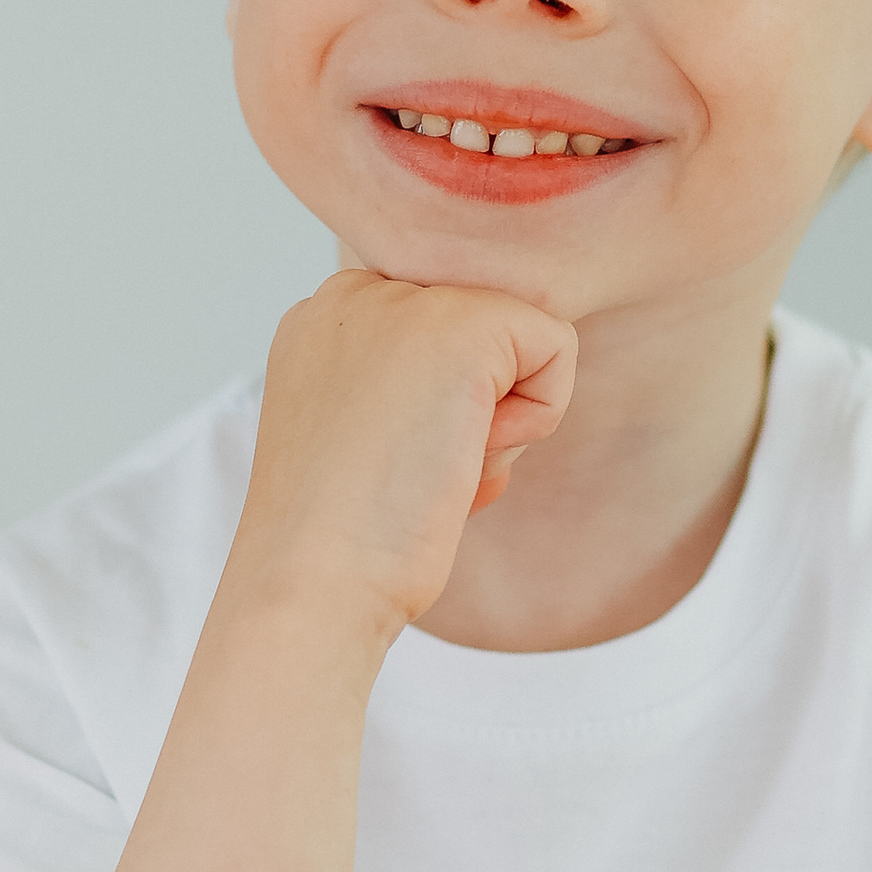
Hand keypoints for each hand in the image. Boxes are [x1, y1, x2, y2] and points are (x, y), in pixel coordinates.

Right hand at [231, 271, 576, 641]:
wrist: (314, 577)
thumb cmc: (340, 540)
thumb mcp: (360, 438)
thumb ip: (408, 393)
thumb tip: (487, 397)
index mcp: (324, 321)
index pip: (439, 339)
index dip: (440, 414)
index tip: (390, 465)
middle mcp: (357, 293)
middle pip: (481, 340)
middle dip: (472, 415)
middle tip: (411, 470)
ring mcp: (406, 300)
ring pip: (518, 344)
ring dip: (498, 426)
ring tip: (429, 468)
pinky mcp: (465, 322)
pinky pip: (557, 347)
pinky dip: (539, 417)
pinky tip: (468, 453)